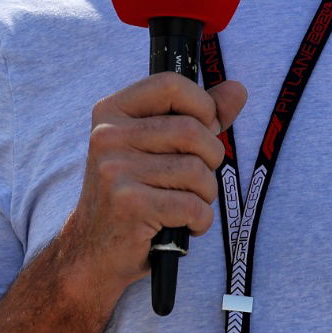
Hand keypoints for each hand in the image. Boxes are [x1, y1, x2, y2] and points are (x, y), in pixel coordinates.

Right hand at [61, 72, 245, 300]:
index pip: (170, 84)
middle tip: (194, 179)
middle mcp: (108, 135)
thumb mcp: (157, 147)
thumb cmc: (133, 192)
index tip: (204, 129)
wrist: (92, 248)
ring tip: (183, 204)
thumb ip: (198, 116)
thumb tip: (239, 89)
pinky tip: (181, 224)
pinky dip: (199, 221)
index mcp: (111, 111)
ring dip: (204, 195)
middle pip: (193, 130)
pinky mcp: (129, 203)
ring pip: (197, 171)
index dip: (201, 105)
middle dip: (210, 159)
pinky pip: (193, 206)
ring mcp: (115, 168)